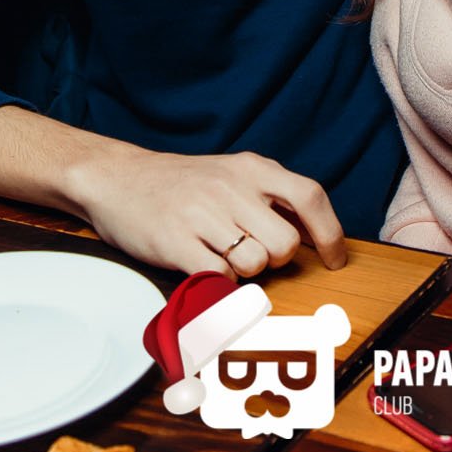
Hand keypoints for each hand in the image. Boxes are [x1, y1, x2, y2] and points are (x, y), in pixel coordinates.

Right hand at [70, 148, 347, 277]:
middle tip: (253, 254)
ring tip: (219, 255)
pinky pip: (219, 278)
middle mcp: (230, 187)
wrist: (116, 177)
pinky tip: (202, 266)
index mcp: (251, 168)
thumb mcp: (231, 173)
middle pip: (284, 244)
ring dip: (243, 271)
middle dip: (275, 260)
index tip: (335, 259)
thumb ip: (270, 196)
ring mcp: (202, 214)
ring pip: (254, 264)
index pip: (310, 196)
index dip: (330, 233)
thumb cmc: (181, 183)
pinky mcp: (175, 241)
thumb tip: (314, 232)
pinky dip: (217, 283)